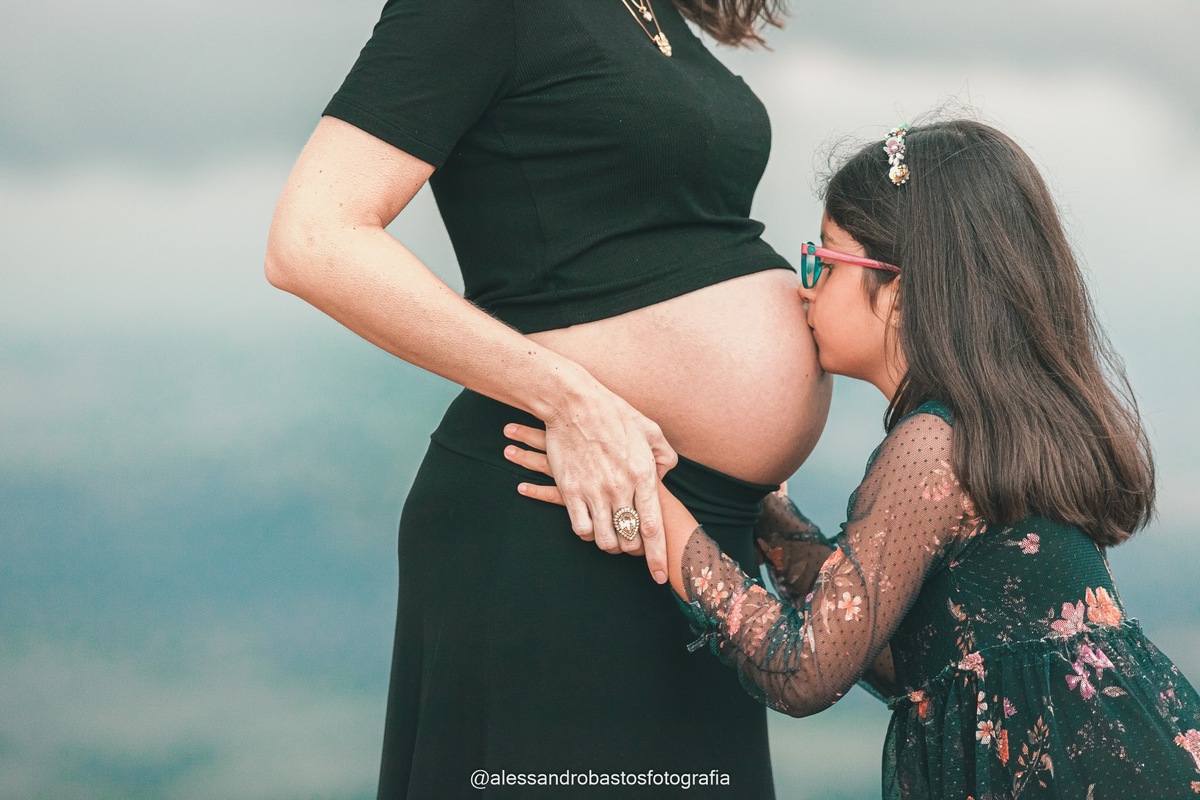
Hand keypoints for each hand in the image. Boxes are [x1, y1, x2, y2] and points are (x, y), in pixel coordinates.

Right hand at [504, 419, 672, 584]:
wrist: (573, 403)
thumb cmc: (613, 413)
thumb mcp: (650, 429)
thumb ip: (665, 456)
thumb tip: (666, 474)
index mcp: (644, 475)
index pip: (653, 528)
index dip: (658, 557)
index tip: (661, 576)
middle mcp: (620, 488)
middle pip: (629, 540)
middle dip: (633, 551)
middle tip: (633, 548)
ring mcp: (594, 491)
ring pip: (604, 539)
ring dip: (610, 545)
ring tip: (612, 538)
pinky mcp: (571, 490)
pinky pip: (580, 528)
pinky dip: (587, 533)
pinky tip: (590, 526)